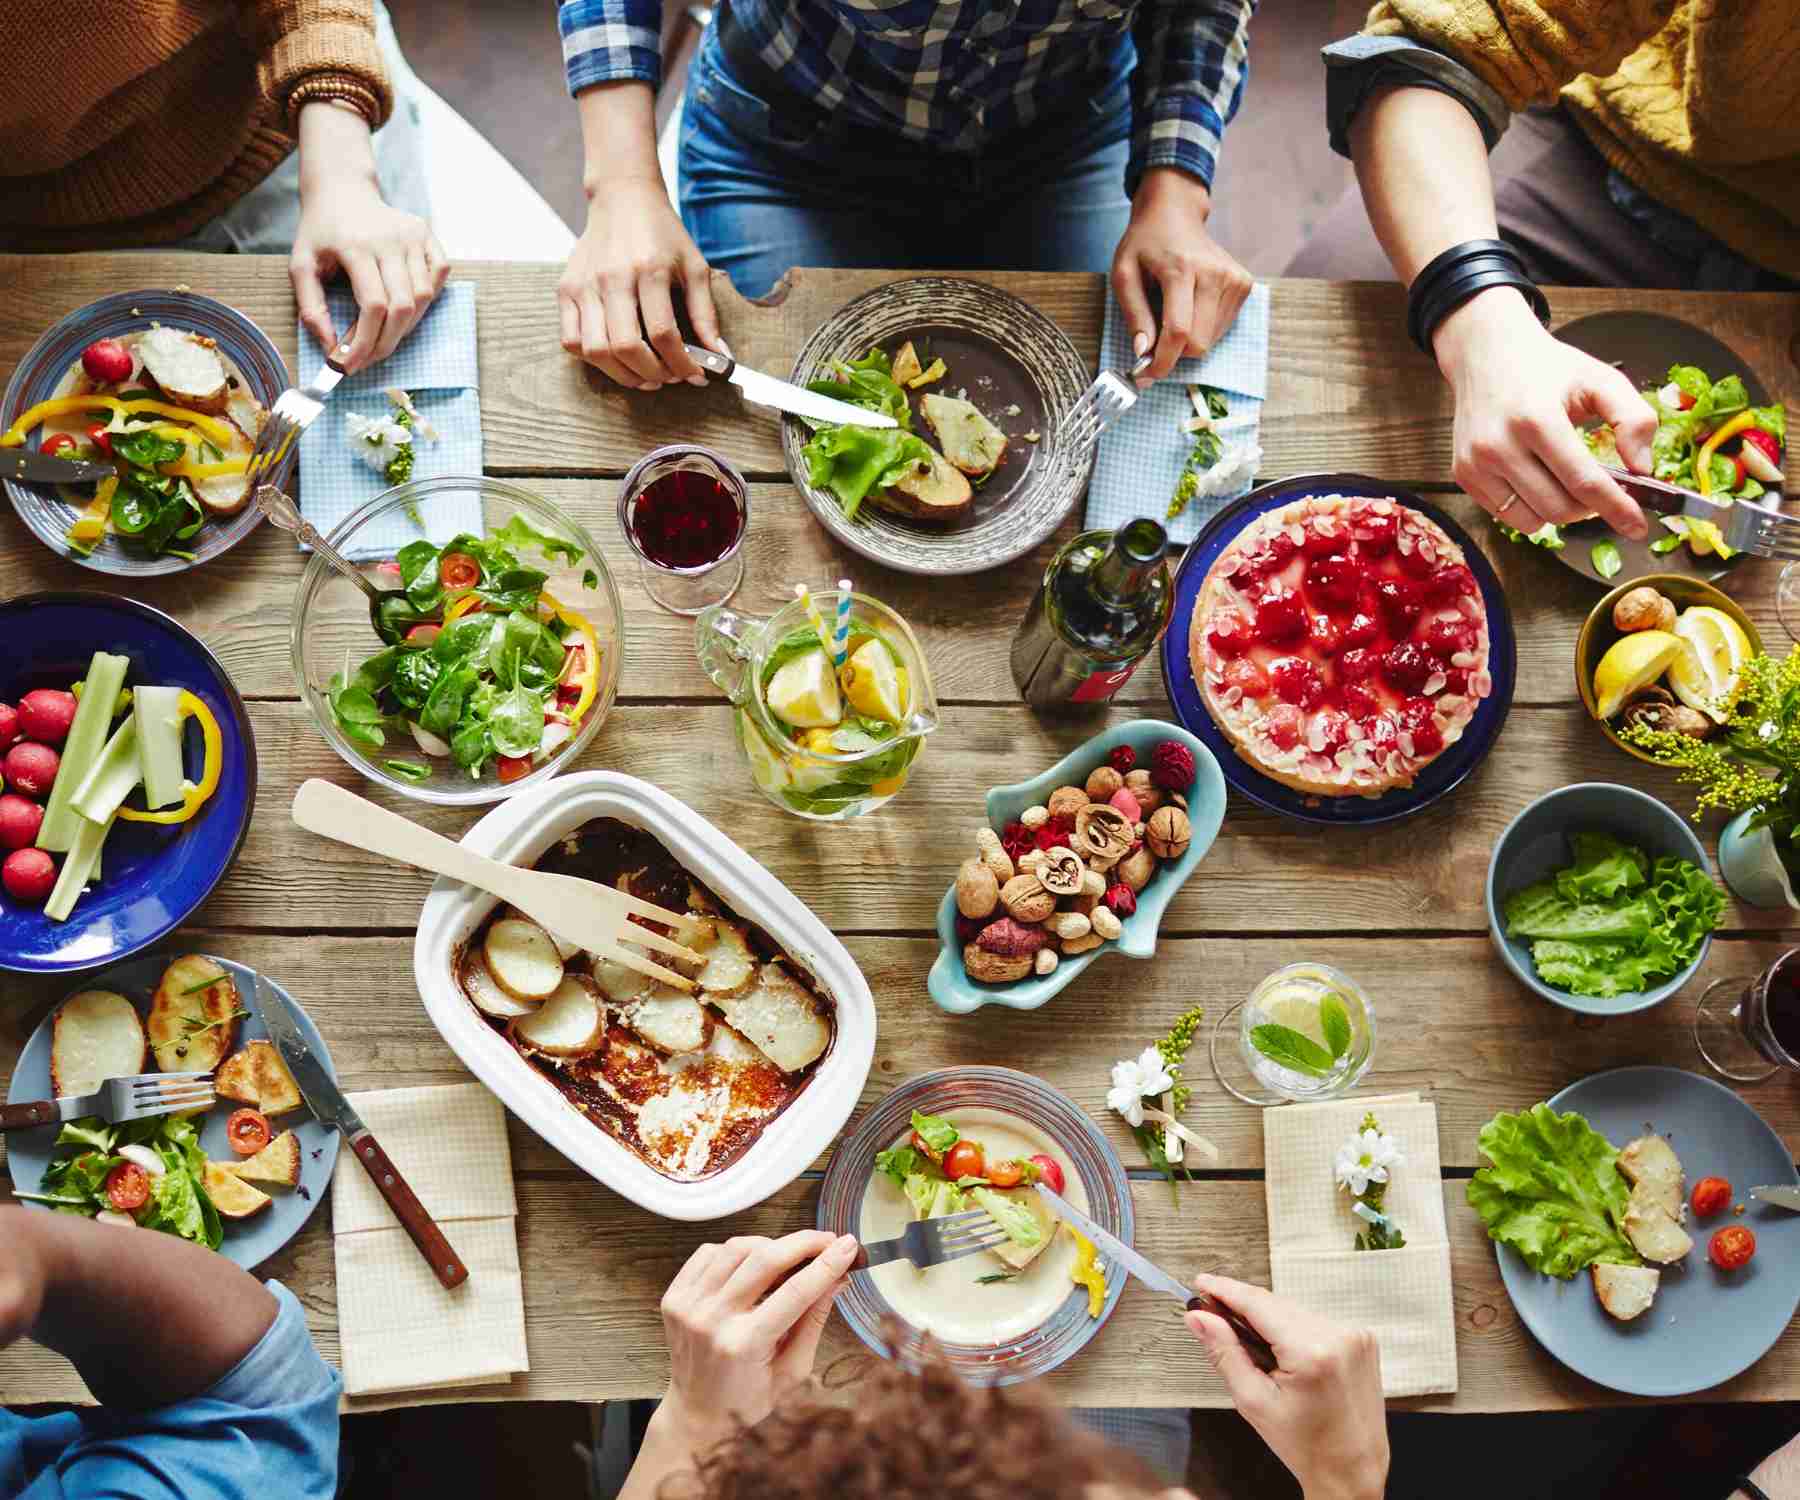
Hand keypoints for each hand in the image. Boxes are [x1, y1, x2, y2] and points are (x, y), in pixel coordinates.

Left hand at [291, 103, 447, 372]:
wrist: (341, 189)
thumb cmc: (320, 231)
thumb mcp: (301, 265)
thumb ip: (310, 307)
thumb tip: (331, 347)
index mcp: (356, 245)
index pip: (373, 306)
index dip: (365, 342)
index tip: (350, 364)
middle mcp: (390, 239)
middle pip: (403, 307)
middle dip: (386, 342)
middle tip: (368, 358)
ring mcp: (413, 235)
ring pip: (423, 297)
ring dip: (405, 326)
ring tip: (384, 334)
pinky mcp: (427, 234)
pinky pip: (438, 276)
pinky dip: (427, 299)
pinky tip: (406, 306)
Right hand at [558, 179, 725, 390]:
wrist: (622, 198)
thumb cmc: (662, 233)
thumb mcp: (694, 267)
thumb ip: (705, 315)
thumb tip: (720, 358)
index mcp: (648, 269)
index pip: (663, 333)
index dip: (682, 364)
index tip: (696, 376)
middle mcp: (612, 277)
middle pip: (626, 347)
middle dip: (653, 374)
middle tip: (669, 378)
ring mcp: (584, 285)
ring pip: (595, 350)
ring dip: (623, 375)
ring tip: (645, 376)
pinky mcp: (565, 290)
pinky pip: (571, 340)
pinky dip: (593, 359)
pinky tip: (615, 358)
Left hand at [655, 1230, 858, 1448]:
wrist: (696, 1413)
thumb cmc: (749, 1399)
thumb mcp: (793, 1370)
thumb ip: (814, 1320)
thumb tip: (837, 1278)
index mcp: (744, 1344)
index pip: (796, 1291)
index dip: (827, 1264)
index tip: (849, 1247)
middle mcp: (712, 1320)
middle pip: (765, 1259)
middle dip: (803, 1243)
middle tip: (827, 1241)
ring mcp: (689, 1306)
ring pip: (737, 1248)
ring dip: (771, 1244)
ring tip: (790, 1258)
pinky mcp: (675, 1297)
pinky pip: (709, 1252)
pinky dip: (736, 1251)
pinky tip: (751, 1265)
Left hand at [1111, 167, 1253, 384]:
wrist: (1175, 214)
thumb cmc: (1145, 244)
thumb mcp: (1124, 275)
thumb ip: (1134, 315)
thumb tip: (1143, 352)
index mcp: (1182, 269)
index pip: (1179, 330)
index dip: (1163, 361)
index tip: (1146, 376)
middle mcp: (1215, 273)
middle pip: (1198, 342)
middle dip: (1173, 352)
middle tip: (1153, 342)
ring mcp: (1235, 279)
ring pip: (1210, 340)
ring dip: (1187, 339)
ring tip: (1173, 311)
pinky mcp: (1244, 284)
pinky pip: (1221, 328)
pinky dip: (1202, 327)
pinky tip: (1191, 304)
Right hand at [1187, 1273, 1388, 1499]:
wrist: (1352, 1469)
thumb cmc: (1306, 1445)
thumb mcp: (1254, 1401)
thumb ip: (1224, 1352)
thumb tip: (1198, 1317)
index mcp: (1312, 1353)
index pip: (1258, 1303)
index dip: (1225, 1289)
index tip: (1201, 1282)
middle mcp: (1339, 1336)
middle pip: (1275, 1304)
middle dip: (1244, 1308)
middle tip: (1213, 1316)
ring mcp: (1355, 1335)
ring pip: (1294, 1310)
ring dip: (1270, 1320)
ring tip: (1254, 1350)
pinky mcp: (1363, 1338)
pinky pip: (1314, 1320)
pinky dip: (1293, 1329)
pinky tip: (1284, 1354)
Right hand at [1433, 286, 1655, 539]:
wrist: (1487, 354)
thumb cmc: (1547, 369)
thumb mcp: (1601, 379)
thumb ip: (1633, 418)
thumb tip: (1642, 468)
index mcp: (1537, 419)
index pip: (1584, 481)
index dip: (1617, 508)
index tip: (1638, 527)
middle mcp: (1499, 445)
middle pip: (1560, 508)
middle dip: (1591, 508)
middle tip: (1604, 490)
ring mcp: (1476, 463)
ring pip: (1534, 520)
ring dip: (1562, 511)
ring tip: (1570, 484)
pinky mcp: (1463, 475)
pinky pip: (1509, 516)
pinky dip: (1533, 509)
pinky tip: (1541, 482)